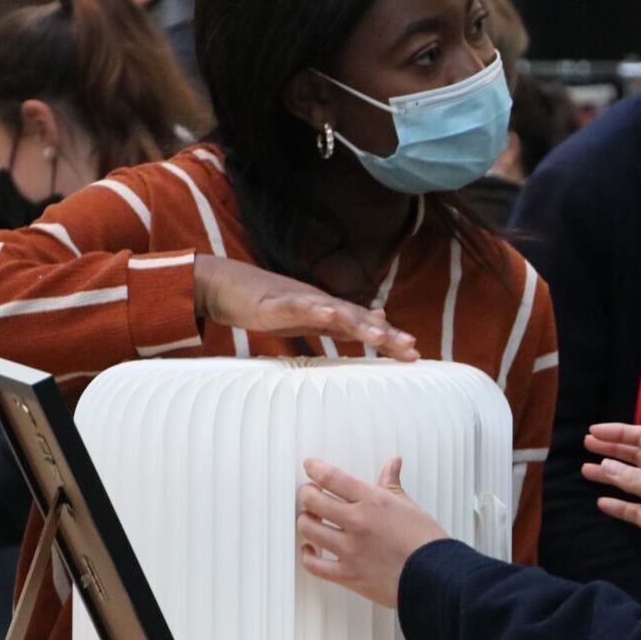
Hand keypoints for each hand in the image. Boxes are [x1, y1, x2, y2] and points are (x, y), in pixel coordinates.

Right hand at [194, 256, 417, 360]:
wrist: (227, 286)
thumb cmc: (268, 302)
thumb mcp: (310, 316)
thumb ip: (341, 321)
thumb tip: (375, 320)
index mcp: (327, 311)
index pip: (365, 325)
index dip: (389, 337)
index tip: (414, 353)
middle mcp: (319, 302)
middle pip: (358, 318)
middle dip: (385, 334)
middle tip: (409, 348)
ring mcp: (299, 300)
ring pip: (334, 311)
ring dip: (358, 322)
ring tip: (379, 335)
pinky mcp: (274, 302)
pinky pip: (297, 306)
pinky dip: (315, 309)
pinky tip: (329, 313)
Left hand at [297, 458, 447, 607]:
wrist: (436, 577)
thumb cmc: (426, 541)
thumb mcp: (408, 505)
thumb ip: (392, 483)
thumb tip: (393, 462)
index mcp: (372, 501)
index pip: (332, 477)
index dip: (315, 468)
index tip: (310, 466)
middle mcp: (357, 521)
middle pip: (313, 500)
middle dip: (306, 494)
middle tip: (309, 493)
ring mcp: (350, 550)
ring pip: (309, 529)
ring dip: (305, 521)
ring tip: (310, 518)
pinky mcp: (348, 575)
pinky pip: (314, 565)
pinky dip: (307, 555)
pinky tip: (309, 549)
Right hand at [582, 423, 640, 567]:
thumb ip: (636, 480)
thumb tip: (605, 465)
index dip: (619, 432)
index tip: (594, 432)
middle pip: (633, 456)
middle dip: (611, 449)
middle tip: (587, 444)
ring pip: (628, 481)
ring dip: (608, 475)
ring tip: (586, 471)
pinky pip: (630, 509)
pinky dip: (616, 505)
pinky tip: (601, 503)